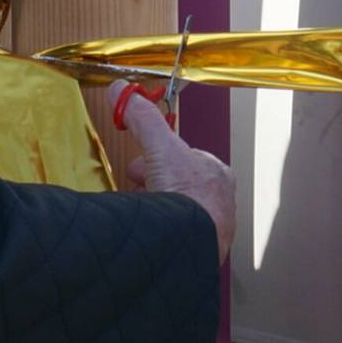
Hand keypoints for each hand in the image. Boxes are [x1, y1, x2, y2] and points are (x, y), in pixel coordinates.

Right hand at [117, 83, 235, 264]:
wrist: (191, 245)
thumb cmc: (187, 197)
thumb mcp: (160, 146)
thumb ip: (143, 118)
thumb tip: (122, 90)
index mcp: (217, 174)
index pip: (187, 159)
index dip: (159, 157)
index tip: (139, 163)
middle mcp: (219, 202)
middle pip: (183, 187)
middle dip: (158, 183)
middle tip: (136, 186)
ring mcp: (211, 230)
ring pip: (182, 213)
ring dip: (160, 209)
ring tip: (138, 213)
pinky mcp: (199, 252)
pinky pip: (178, 237)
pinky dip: (162, 232)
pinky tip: (147, 235)